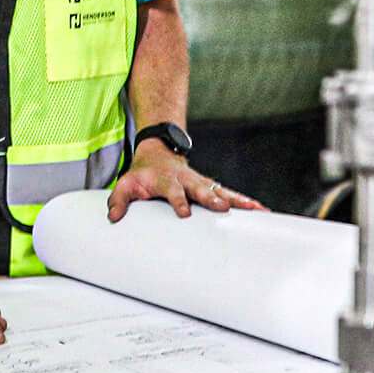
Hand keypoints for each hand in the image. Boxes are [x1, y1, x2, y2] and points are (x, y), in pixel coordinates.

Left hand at [106, 146, 264, 221]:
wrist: (158, 155)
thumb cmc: (142, 176)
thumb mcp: (125, 184)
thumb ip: (117, 200)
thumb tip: (112, 217)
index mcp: (166, 180)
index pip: (172, 191)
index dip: (178, 201)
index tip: (184, 212)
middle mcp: (187, 181)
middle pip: (201, 189)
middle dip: (212, 199)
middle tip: (223, 208)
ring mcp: (201, 183)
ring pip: (221, 190)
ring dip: (237, 200)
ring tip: (257, 210)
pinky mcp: (210, 186)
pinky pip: (230, 194)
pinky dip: (245, 201)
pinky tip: (261, 210)